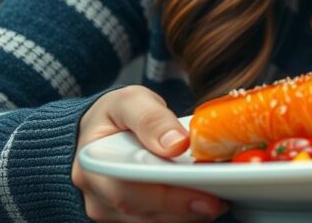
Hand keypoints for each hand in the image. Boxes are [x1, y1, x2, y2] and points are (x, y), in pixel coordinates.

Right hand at [72, 85, 227, 220]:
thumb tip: (176, 143)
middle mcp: (98, 196)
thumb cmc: (115, 115)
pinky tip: (204, 201)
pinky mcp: (129, 217)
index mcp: (92, 164)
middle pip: (143, 213)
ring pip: (153, 222)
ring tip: (218, 199)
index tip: (202, 195)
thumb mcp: (130, 101)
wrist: (103, 130)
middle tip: (219, 201)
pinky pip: (158, 222)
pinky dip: (183, 215)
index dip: (167, 198)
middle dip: (184, 210)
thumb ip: (151, 118)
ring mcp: (111, 211)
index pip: (127, 190)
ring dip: (187, 215)